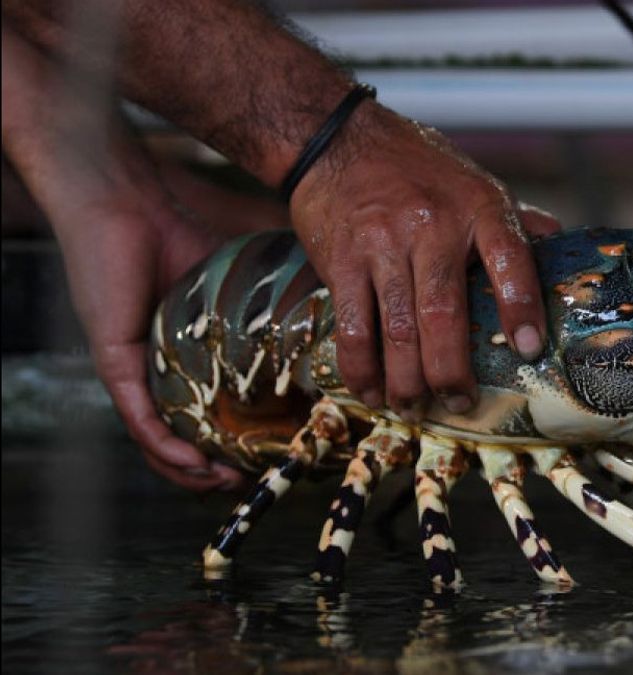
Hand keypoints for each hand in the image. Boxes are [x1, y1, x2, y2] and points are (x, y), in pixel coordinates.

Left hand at [0, 24, 274, 491]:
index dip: (244, 443)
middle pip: (185, 439)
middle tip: (252, 482)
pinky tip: (192, 465)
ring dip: (190, 472)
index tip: (280, 454)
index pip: (218, 413)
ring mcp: (136, 370)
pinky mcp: (116, 361)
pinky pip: (139, 418)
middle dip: (217, 471)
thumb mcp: (249, 279)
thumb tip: (348, 305)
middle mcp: (161, 371)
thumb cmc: (184, 231)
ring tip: (225, 483)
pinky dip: (164, 448)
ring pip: (158, 441)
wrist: (131, 202)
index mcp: (193, 357)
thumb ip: (284, 298)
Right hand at [290, 103, 559, 417]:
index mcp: (479, 207)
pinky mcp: (342, 260)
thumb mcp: (476, 184)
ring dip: (406, 382)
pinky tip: (372, 391)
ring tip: (416, 409)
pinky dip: (361, 368)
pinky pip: (352, 326)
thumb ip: (517, 224)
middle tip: (460, 404)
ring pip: (396, 330)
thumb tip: (565, 252)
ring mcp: (383, 244)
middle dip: (451, 372)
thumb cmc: (419, 168)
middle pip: (444, 314)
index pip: (510, 259)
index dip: (522, 307)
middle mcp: (432, 226)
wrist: (338, 137)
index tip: (530, 349)